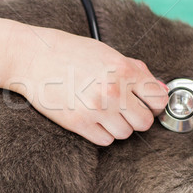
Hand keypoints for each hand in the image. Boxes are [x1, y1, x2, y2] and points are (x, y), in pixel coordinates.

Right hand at [7, 26, 168, 145]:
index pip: (159, 99)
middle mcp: (114, 91)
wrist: (32, 58)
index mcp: (124, 70)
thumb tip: (160, 90)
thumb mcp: (107, 53)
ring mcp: (97, 109)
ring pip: (125, 133)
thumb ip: (136, 71)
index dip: (154, 104)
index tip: (147, 104)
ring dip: (117, 125)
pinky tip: (92, 118)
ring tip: (103, 111)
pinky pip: (105, 140)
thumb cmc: (70, 52)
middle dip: (136, 117)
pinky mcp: (79, 124)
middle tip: (123, 108)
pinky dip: (101, 133)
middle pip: (144, 122)